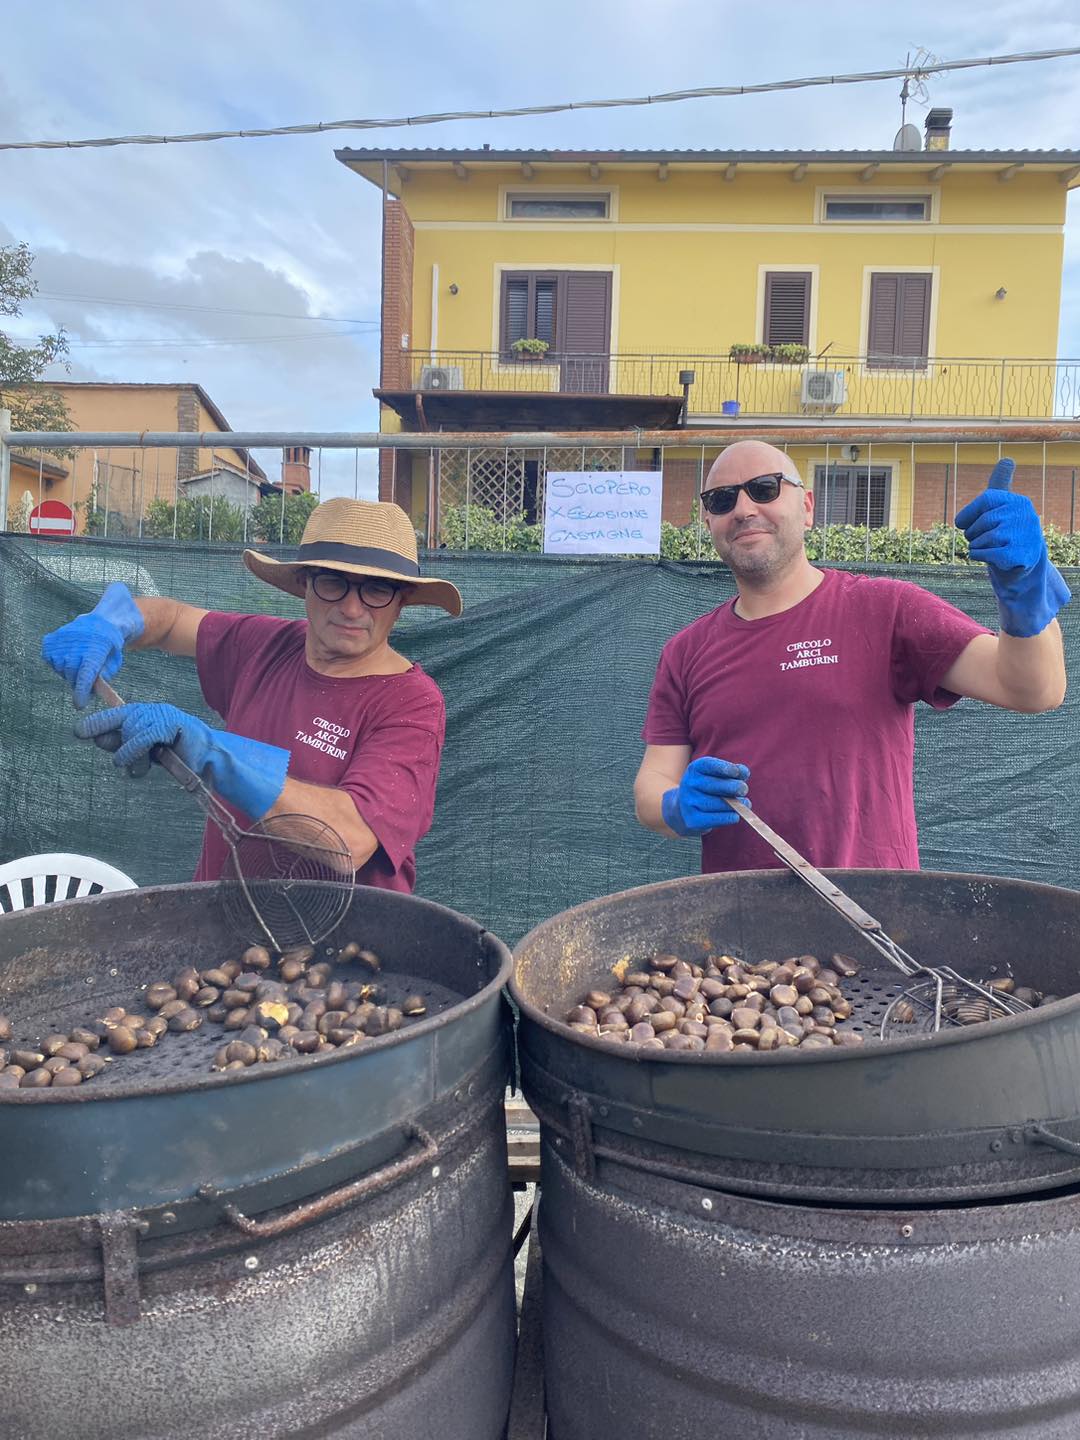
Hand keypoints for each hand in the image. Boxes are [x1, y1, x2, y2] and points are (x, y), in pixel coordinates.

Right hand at [41, 582, 144, 708]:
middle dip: (78, 682)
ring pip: (60, 669)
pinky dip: (58, 663)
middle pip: (71, 675)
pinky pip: (49, 661)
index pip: (85, 675)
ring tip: (79, 661)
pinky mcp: (50, 640)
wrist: (101, 623)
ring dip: (68, 672)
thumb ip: (102, 678)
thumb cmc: (109, 647)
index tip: (80, 705)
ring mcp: (61, 641)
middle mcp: (76, 644)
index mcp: (95, 650)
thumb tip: (89, 691)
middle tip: (85, 678)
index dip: (81, 692)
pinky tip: (69, 655)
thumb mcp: (113, 663)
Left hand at [75, 702, 289, 820]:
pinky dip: (134, 750)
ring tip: (139, 766)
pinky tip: (137, 761)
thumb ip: (126, 745)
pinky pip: (142, 736)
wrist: (209, 760)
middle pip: (120, 723)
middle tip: (128, 763)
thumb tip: (98, 740)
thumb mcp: (147, 753)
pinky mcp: (169, 722)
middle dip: (117, 745)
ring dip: (128, 753)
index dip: (97, 723)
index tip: (79, 732)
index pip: (116, 715)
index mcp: (145, 715)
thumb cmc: (179, 757)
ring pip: (129, 730)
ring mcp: (161, 714)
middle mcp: (152, 710)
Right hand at [661, 757, 749, 836]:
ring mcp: (689, 802)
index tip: (738, 772)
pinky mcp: (692, 820)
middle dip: (733, 787)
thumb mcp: (714, 775)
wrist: (682, 809)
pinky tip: (736, 815)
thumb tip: (744, 772)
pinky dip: (728, 817)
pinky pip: (714, 819)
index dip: (725, 768)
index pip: (709, 765)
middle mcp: (689, 784)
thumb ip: (732, 772)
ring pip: (717, 803)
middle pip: (714, 785)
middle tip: (744, 789)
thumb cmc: (706, 789)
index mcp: (694, 769)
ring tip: (746, 803)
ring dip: (735, 804)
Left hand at [955, 458, 1070, 637]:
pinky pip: (985, 553)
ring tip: (990, 550)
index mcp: (1017, 501)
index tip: (964, 524)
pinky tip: (990, 558)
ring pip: (982, 539)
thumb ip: (1001, 485)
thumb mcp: (1001, 509)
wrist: (1023, 570)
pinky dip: (980, 557)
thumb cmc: (1006, 537)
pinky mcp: (1021, 555)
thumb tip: (1009, 459)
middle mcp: (1024, 515)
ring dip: (977, 548)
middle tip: (981, 542)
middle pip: (982, 522)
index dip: (969, 515)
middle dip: (973, 535)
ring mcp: (1024, 535)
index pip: (985, 500)